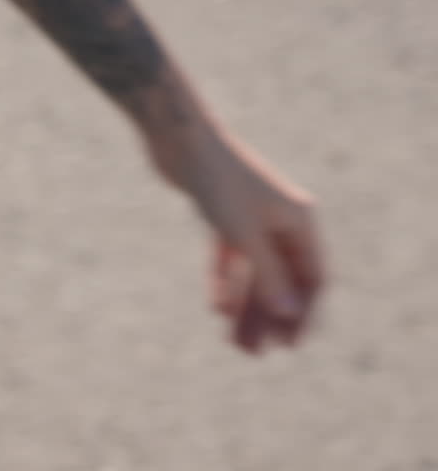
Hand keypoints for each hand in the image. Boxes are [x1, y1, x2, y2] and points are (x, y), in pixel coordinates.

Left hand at [149, 127, 324, 353]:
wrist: (180, 140)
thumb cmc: (218, 181)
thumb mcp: (244, 234)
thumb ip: (267, 275)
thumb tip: (288, 314)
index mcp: (300, 221)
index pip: (312, 278)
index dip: (303, 313)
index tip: (289, 345)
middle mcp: (281, 219)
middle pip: (281, 279)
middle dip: (269, 317)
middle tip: (253, 352)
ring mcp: (252, 216)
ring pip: (254, 271)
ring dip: (245, 305)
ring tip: (234, 339)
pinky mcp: (224, 214)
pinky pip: (231, 257)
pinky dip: (225, 281)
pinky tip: (215, 307)